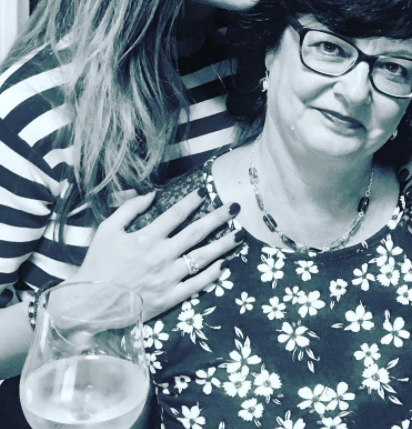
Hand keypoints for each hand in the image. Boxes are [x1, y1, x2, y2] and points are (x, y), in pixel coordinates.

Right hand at [68, 191, 243, 320]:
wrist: (88, 304)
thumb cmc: (97, 264)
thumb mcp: (107, 229)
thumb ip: (129, 209)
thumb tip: (151, 193)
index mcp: (146, 238)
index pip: (175, 214)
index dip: (192, 201)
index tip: (205, 191)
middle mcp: (160, 256)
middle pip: (196, 233)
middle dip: (218, 218)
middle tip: (235, 208)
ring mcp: (167, 278)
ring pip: (201, 258)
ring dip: (223, 245)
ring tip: (240, 235)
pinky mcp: (168, 298)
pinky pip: (195, 285)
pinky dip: (211, 276)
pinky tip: (223, 266)